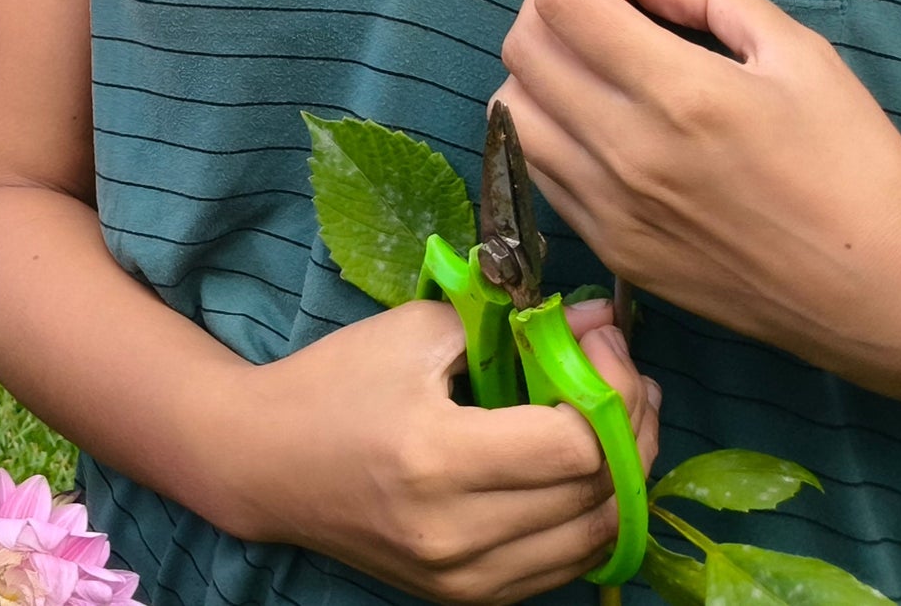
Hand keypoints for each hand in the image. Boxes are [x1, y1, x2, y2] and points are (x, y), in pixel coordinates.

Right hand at [235, 295, 658, 603]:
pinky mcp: (464, 599)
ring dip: (625, 476)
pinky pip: (564, 568)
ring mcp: (463, 581)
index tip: (598, 339)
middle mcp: (457, 536)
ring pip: (595, 540)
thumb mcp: (417, 330)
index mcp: (438, 459)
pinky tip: (587, 468)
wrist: (267, 464)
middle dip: (632, 424)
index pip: (575, 445)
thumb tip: (600, 322)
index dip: (610, 387)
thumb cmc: (338, 382)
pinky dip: (592, 517)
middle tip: (626, 373)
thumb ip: (512, 323)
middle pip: (597, 495)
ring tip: (619, 415)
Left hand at [497, 0, 900, 401]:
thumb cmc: (858, 165)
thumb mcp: (801, 54)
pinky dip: (550, 129)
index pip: (562, 3)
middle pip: (522, 48)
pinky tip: (604, 122)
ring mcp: (610, 213)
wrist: (886, 297)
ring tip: (601, 64)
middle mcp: (626, 154)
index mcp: (679, 95)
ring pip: (510, 113)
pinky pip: (536, 172)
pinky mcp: (612, 254)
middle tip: (615, 6)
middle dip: (557, 3)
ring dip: (541, 68)